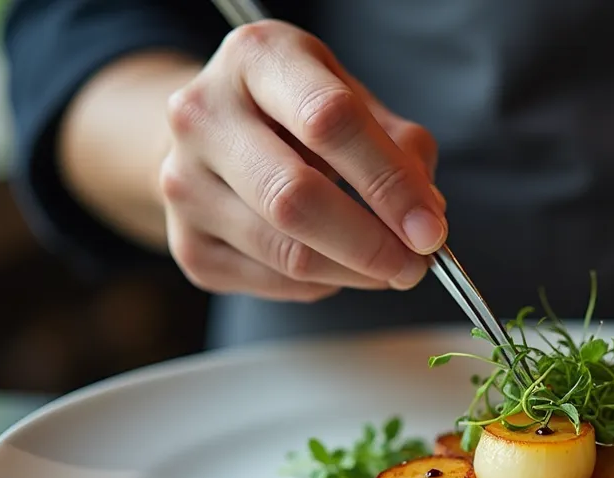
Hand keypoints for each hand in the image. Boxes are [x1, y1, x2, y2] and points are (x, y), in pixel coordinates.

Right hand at [158, 20, 445, 300]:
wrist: (213, 130)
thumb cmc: (296, 110)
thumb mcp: (351, 96)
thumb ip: (399, 145)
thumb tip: (425, 215)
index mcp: (256, 58)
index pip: (329, 121)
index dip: (389, 182)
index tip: (430, 229)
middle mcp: (204, 115)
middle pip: (295, 197)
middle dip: (371, 243)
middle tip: (416, 265)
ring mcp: (184, 182)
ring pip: (285, 252)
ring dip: (354, 272)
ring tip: (390, 267)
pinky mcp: (187, 243)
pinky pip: (273, 281)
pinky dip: (322, 282)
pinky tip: (337, 263)